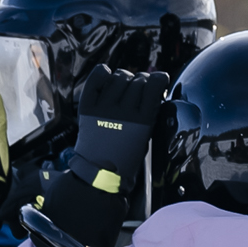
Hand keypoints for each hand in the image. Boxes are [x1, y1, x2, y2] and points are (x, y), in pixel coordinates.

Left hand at [65, 66, 170, 194]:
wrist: (99, 173)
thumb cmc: (126, 157)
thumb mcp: (147, 136)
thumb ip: (150, 112)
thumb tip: (150, 87)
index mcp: (143, 120)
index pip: (155, 84)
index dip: (159, 79)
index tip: (159, 80)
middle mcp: (123, 111)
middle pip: (138, 79)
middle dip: (142, 80)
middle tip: (141, 88)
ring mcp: (104, 108)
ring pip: (119, 76)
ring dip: (124, 78)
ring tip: (124, 86)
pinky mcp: (88, 107)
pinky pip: (96, 79)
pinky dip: (103, 73)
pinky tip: (107, 76)